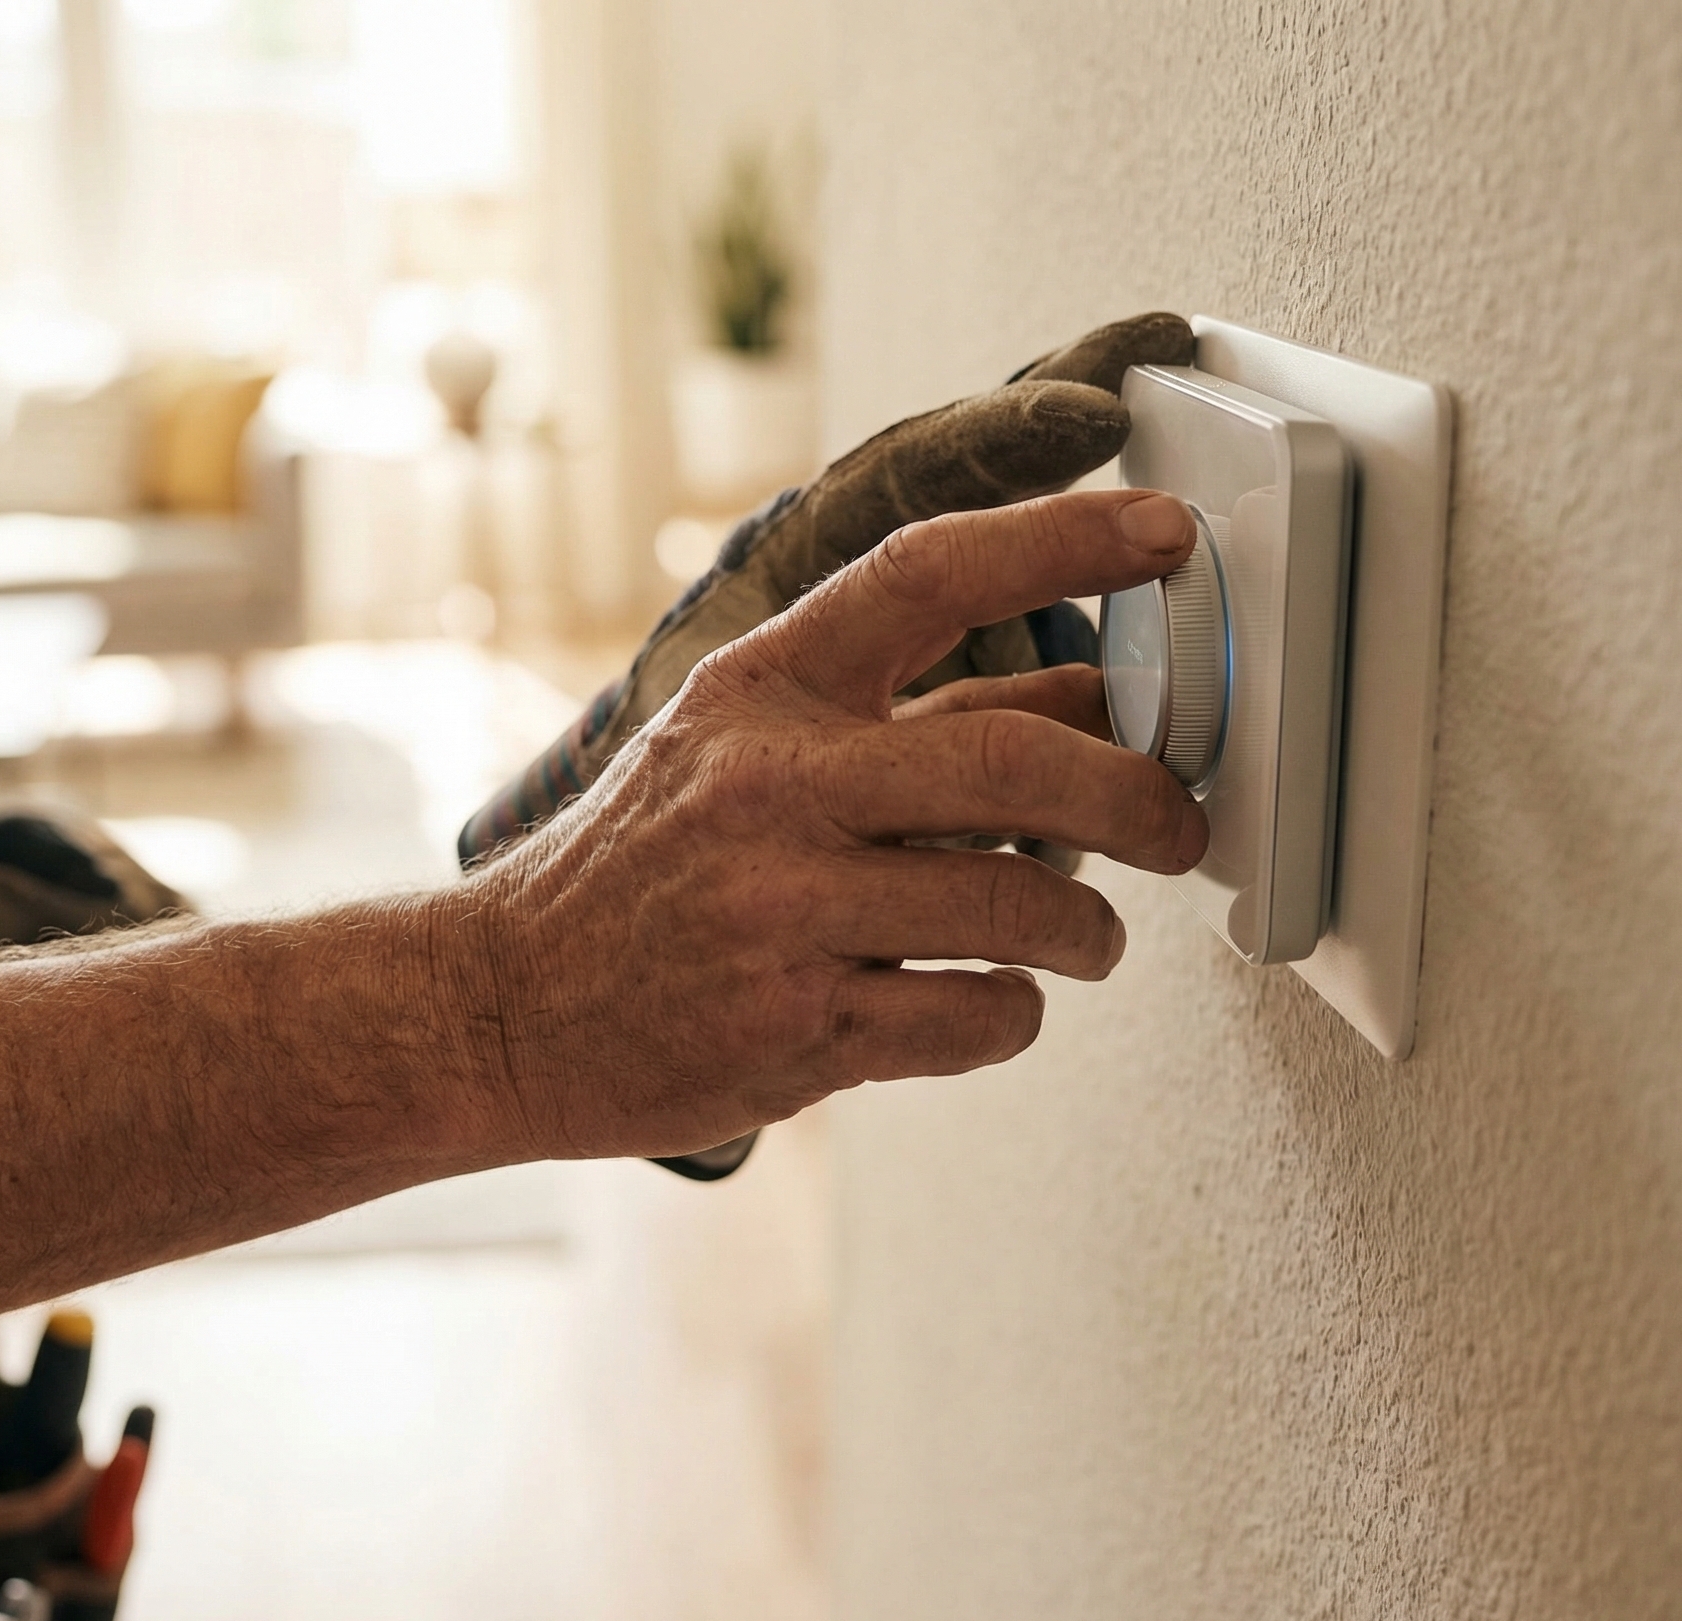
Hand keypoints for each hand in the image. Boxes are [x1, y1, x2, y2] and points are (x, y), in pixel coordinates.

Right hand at [461, 487, 1206, 1161]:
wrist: (501, 1006)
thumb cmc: (638, 872)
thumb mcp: (744, 753)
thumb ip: (911, 720)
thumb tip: (1088, 691)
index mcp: (759, 695)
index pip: (926, 575)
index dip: (1059, 540)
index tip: (1162, 530)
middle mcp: (769, 788)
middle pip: (1011, 758)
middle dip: (1137, 793)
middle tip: (1179, 824)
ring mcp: (780, 912)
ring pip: (1014, 903)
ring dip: (1089, 928)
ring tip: (1092, 937)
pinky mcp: (796, 1029)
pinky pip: (974, 1015)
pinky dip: (1015, 1012)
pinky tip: (993, 1000)